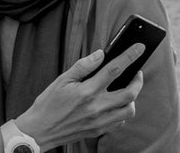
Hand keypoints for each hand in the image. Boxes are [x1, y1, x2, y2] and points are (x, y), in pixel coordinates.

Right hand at [14, 43, 145, 149]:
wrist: (39, 131)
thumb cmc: (48, 103)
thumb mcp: (62, 80)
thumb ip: (83, 66)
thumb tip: (100, 54)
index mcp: (86, 91)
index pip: (114, 69)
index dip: (129, 56)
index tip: (140, 47)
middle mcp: (96, 107)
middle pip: (130, 93)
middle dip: (138, 80)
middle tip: (137, 72)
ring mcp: (99, 121)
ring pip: (129, 110)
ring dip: (133, 97)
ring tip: (128, 88)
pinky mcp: (98, 131)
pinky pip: (120, 122)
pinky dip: (123, 111)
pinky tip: (117, 104)